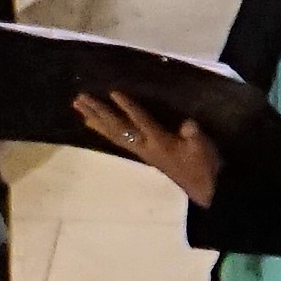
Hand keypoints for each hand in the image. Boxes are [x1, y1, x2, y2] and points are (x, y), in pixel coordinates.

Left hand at [79, 90, 218, 203]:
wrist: (199, 188)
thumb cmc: (202, 165)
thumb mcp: (202, 149)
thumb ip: (193, 136)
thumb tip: (188, 124)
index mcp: (159, 142)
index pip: (141, 121)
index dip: (129, 107)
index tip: (114, 93)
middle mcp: (144, 146)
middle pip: (118, 126)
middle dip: (100, 111)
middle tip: (80, 98)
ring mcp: (139, 149)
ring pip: (112, 131)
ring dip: (95, 117)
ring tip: (78, 105)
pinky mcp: (139, 152)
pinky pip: (115, 138)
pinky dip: (101, 128)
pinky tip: (91, 122)